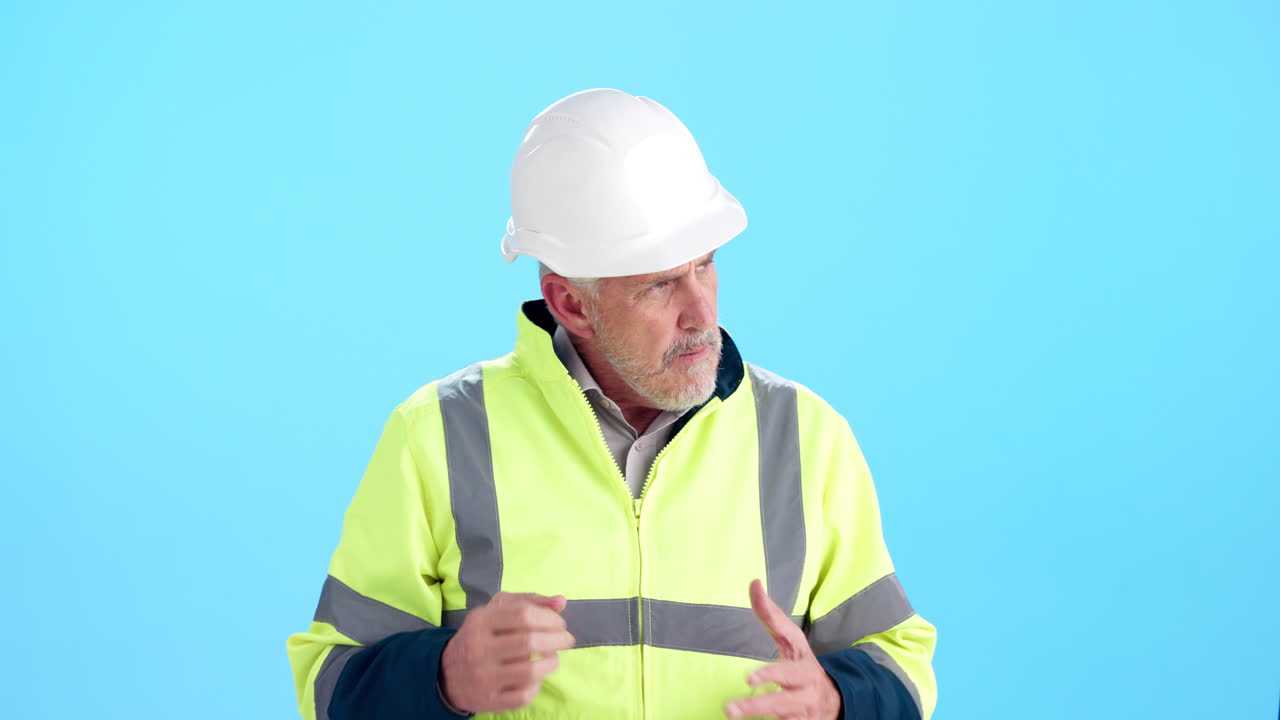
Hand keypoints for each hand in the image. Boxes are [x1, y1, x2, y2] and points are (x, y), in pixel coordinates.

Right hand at [440, 592, 575, 713]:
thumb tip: (561, 601)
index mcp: (480, 621)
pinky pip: (524, 695)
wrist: (447, 674)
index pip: (524, 615)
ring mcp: (482, 677)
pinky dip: (538, 686)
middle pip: (530, 642)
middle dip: (558, 640)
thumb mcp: (498, 610)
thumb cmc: (482, 636)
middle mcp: (478, 648)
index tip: (560, 623)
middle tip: (567, 640)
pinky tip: (537, 677)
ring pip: (531, 671)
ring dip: (551, 662)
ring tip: (553, 657)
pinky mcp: (489, 700)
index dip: (550, 619)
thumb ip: (530, 601)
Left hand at [724, 579, 840, 719]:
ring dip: (756, 717)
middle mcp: (804, 696)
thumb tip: (754, 583)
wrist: (833, 700)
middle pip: (781, 703)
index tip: (749, 678)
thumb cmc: (803, 664)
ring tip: (730, 714)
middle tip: (729, 708)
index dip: (771, 675)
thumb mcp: (792, 641)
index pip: (788, 673)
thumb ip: (771, 616)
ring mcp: (801, 716)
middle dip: (758, 706)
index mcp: (804, 671)